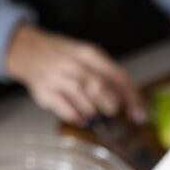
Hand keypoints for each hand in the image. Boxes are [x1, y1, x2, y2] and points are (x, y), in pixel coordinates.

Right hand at [5, 23, 145, 123]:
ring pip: (87, 106)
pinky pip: (70, 114)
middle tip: (109, 110)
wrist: (28, 50)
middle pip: (102, 91)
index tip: (140, 115)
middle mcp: (75, 65)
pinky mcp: (47, 94)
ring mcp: (60, 80)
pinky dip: (78, 119)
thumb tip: (128, 100)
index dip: (132, 99)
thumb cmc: (63, 57)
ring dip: (93, 114)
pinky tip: (79, 116)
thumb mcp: (87, 56)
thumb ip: (107, 75)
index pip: (118, 77)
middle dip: (110, 107)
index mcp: (90, 54)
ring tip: (89, 110)